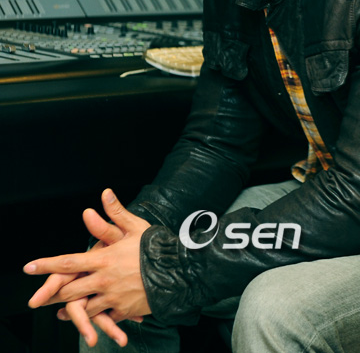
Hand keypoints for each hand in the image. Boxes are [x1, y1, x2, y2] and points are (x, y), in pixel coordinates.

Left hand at [24, 189, 150, 345]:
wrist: (178, 272)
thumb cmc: (155, 246)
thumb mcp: (135, 226)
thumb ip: (116, 212)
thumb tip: (104, 192)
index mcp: (104, 258)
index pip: (69, 262)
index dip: (47, 265)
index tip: (29, 267)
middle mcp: (105, 280)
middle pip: (70, 291)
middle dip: (53, 294)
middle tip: (40, 297)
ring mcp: (113, 298)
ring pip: (84, 308)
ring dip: (71, 310)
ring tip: (60, 310)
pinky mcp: (124, 311)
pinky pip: (103, 318)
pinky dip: (94, 318)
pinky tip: (90, 319)